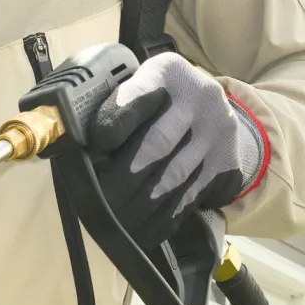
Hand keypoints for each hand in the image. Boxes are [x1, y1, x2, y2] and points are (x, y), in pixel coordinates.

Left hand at [88, 52, 267, 250]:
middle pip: (157, 143)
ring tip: (114, 225)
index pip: (139, 93)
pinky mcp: (226, 164)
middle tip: (98, 204)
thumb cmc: (161, 102)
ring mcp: (218, 133)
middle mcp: (199, 97)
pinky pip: (190, 198)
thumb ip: (116, 108)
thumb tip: (78, 148)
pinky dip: (162, 219)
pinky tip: (141, 232)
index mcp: (167, 72)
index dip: (115, 122)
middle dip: (122, 180)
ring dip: (140, 208)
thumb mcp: (142, 87)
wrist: (217, 112)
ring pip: (173, 178)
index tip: (96, 146)